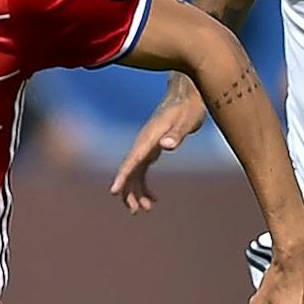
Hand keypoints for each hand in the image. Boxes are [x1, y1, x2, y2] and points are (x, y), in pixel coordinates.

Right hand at [110, 74, 206, 212]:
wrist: (188, 93)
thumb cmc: (190, 106)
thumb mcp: (187, 120)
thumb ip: (177, 133)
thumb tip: (165, 146)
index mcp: (148, 138)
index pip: (132, 160)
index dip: (123, 177)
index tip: (113, 191)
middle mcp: (143, 144)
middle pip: (130, 171)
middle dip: (130, 192)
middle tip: (137, 211)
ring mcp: (145, 147)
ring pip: (134, 174)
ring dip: (136, 192)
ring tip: (146, 209)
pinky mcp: (151, 149)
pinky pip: (142, 172)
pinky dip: (145, 186)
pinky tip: (153, 198)